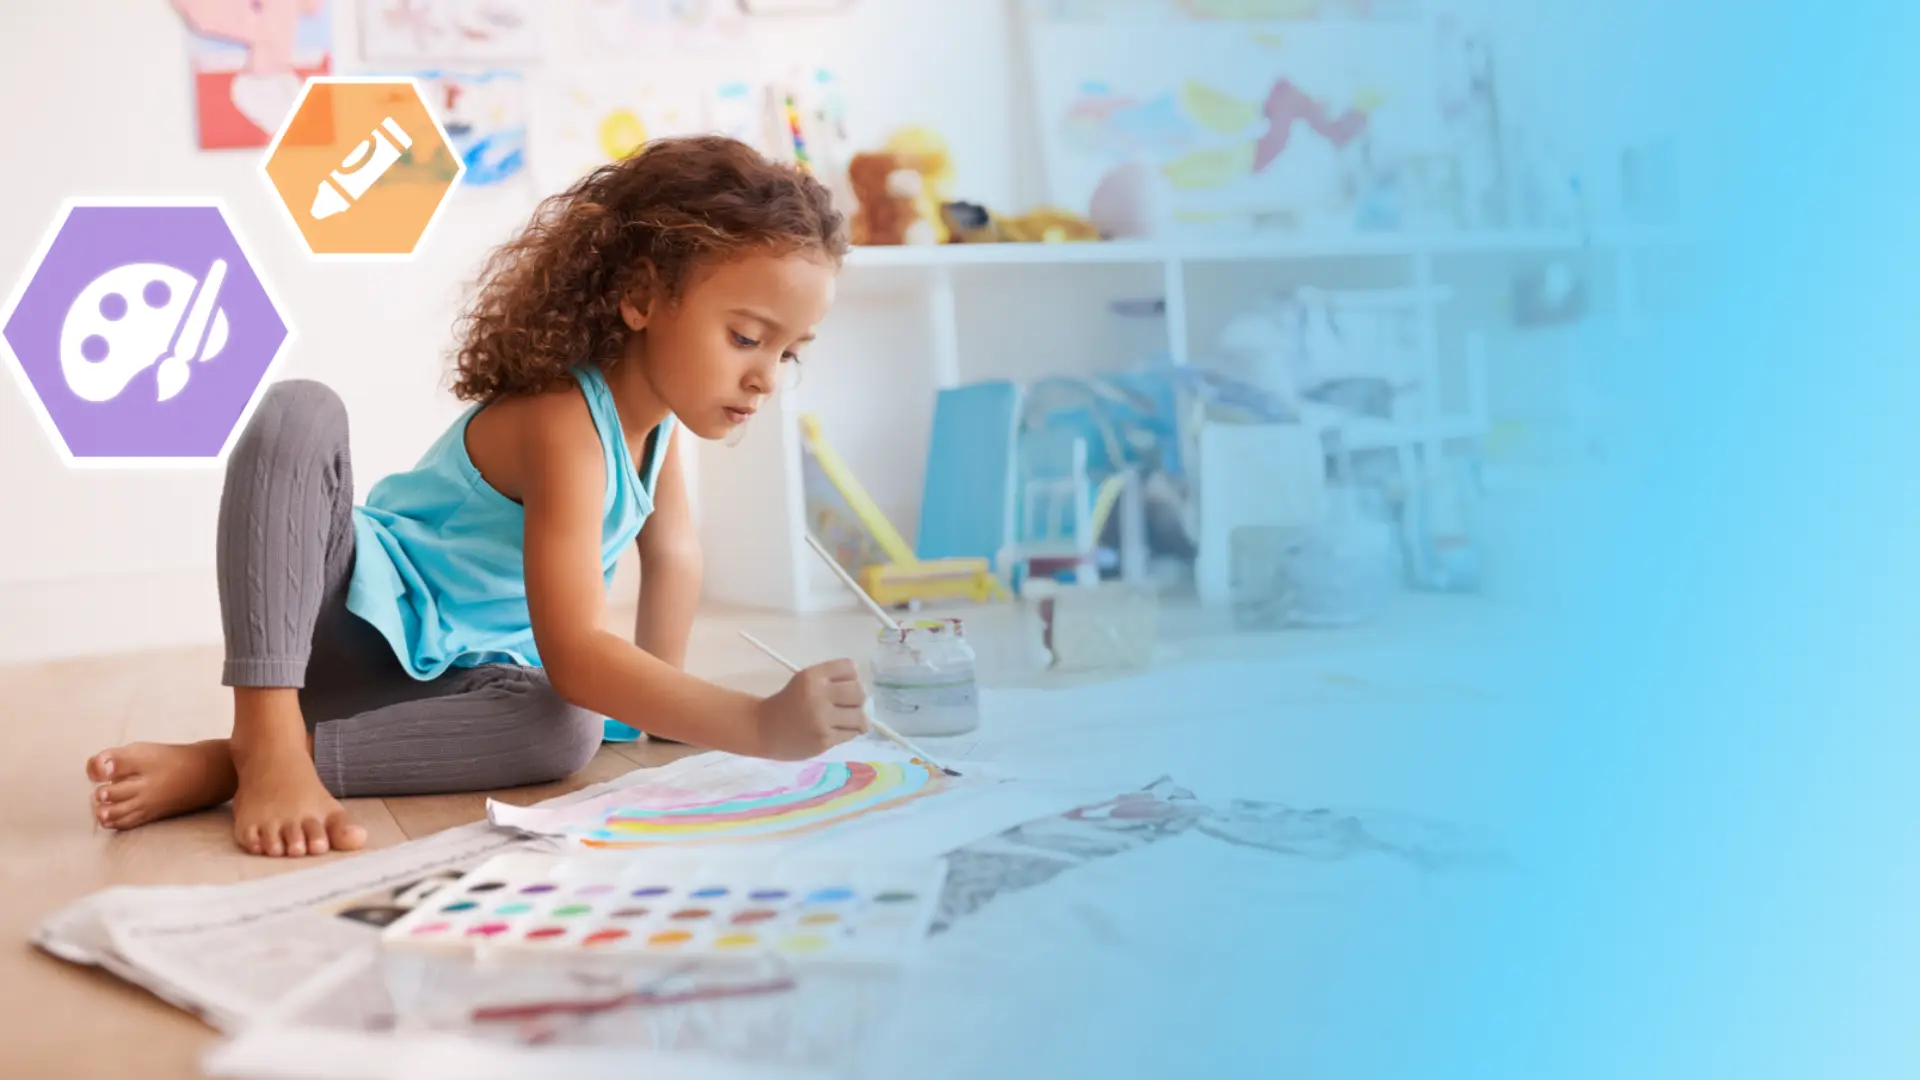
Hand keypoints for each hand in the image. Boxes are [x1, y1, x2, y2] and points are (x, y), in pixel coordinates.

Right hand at [752, 659, 869, 759]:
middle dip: (858, 700)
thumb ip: (832, 681)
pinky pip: (850, 734)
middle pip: (859, 692)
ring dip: (857, 719)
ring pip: (859, 716)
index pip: (849, 668)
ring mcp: (822, 719)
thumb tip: (863, 692)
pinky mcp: (824, 739)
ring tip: (847, 721)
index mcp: (812, 676)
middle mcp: (818, 695)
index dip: (852, 677)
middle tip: (849, 706)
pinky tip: (837, 731)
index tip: (845, 686)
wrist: (763, 729)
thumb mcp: (805, 682)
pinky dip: (848, 733)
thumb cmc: (787, 703)